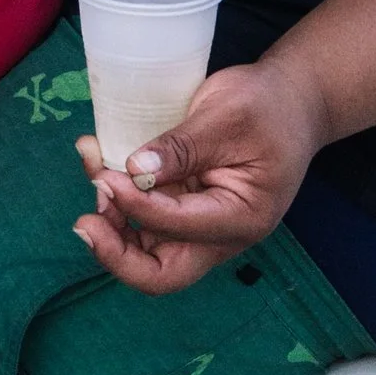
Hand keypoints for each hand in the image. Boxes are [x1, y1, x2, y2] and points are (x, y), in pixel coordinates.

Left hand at [71, 58, 326, 293]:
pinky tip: (101, 167)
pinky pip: (145, 223)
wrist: (290, 101)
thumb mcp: (226, 116)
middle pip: (162, 273)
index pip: (180, 230)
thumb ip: (182, 146)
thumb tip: (135, 170)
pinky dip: (119, 204)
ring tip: (93, 173)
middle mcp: (220, 235)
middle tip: (85, 221)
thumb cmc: (267, 106)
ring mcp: (200, 226)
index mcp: (242, 218)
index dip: (137, 208)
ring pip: (147, 252)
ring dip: (112, 226)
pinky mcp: (184, 209)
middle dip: (117, 254)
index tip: (107, 174)